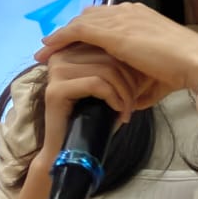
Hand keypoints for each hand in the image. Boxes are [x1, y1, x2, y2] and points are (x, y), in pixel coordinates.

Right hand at [35, 43, 153, 161]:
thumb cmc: (93, 120)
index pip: (109, 45)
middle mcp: (60, 57)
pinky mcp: (56, 91)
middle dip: (129, 81)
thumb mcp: (108, 87)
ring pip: (105, 69)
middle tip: (132, 103)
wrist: (69, 153)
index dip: (129, 66)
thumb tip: (142, 55)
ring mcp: (56, 72)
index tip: (138, 88)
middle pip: (108, 56)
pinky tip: (119, 111)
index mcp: (70, 50)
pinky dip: (114, 98)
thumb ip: (116, 67)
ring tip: (127, 110)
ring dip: (124, 92)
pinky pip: (96, 83)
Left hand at [36, 3, 197, 103]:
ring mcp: (119, 19)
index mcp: (140, 16)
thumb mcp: (155, 74)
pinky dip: (60, 39)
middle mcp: (128, 11)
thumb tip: (131, 100)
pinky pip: (77, 31)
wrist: (193, 61)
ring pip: (80, 22)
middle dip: (70, 30)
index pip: (106, 17)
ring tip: (45, 50)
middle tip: (54, 46)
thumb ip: (139, 82)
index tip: (75, 43)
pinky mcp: (111, 31)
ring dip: (60, 35)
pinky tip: (47, 50)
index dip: (88, 28)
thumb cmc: (180, 70)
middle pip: (89, 16)